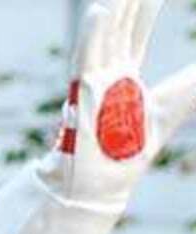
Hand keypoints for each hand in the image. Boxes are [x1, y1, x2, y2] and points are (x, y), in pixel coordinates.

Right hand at [41, 0, 195, 207]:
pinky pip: (86, 58)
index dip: (144, 14)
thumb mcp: (175, 106)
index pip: (135, 36)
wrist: (103, 181)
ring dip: (113, 11)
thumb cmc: (130, 151)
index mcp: (124, 78)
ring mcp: (93, 82)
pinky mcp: (83, 92)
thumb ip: (195, 85)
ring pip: (104, 36)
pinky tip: (102, 10)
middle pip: (119, 30)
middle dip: (128, 4)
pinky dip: (93, 34)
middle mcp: (106, 76)